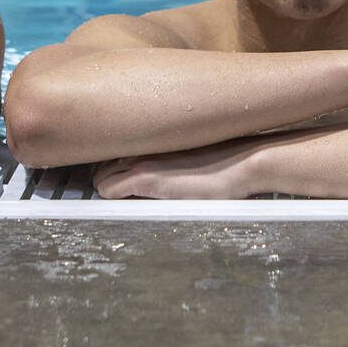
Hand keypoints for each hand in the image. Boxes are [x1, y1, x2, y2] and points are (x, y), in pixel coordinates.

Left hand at [94, 140, 258, 198]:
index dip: (117, 170)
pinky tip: (126, 207)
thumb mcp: (197, 157)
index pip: (118, 152)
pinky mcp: (146, 178)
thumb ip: (176, 162)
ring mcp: (142, 161)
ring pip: (101, 177)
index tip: (121, 182)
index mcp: (156, 140)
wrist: (246, 162)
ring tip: (122, 204)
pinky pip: (107, 190)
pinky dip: (110, 199)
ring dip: (109, 190)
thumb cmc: (231, 162)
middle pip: (104, 164)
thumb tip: (173, 177)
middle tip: (121, 197)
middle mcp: (144, 147)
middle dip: (109, 181)